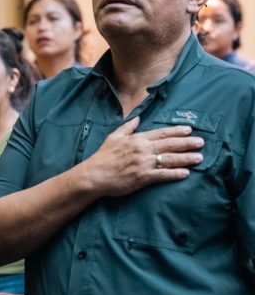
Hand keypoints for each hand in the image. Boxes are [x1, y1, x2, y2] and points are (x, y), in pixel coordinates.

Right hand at [80, 116, 203, 196]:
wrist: (94, 175)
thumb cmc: (102, 157)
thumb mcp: (113, 137)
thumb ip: (127, 127)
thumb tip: (138, 117)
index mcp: (136, 139)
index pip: (161, 133)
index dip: (177, 131)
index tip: (189, 130)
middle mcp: (143, 149)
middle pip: (170, 144)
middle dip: (187, 143)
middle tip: (201, 142)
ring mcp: (144, 164)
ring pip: (170, 159)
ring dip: (186, 158)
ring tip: (199, 157)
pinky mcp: (143, 177)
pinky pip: (163, 175)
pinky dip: (175, 174)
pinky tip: (186, 173)